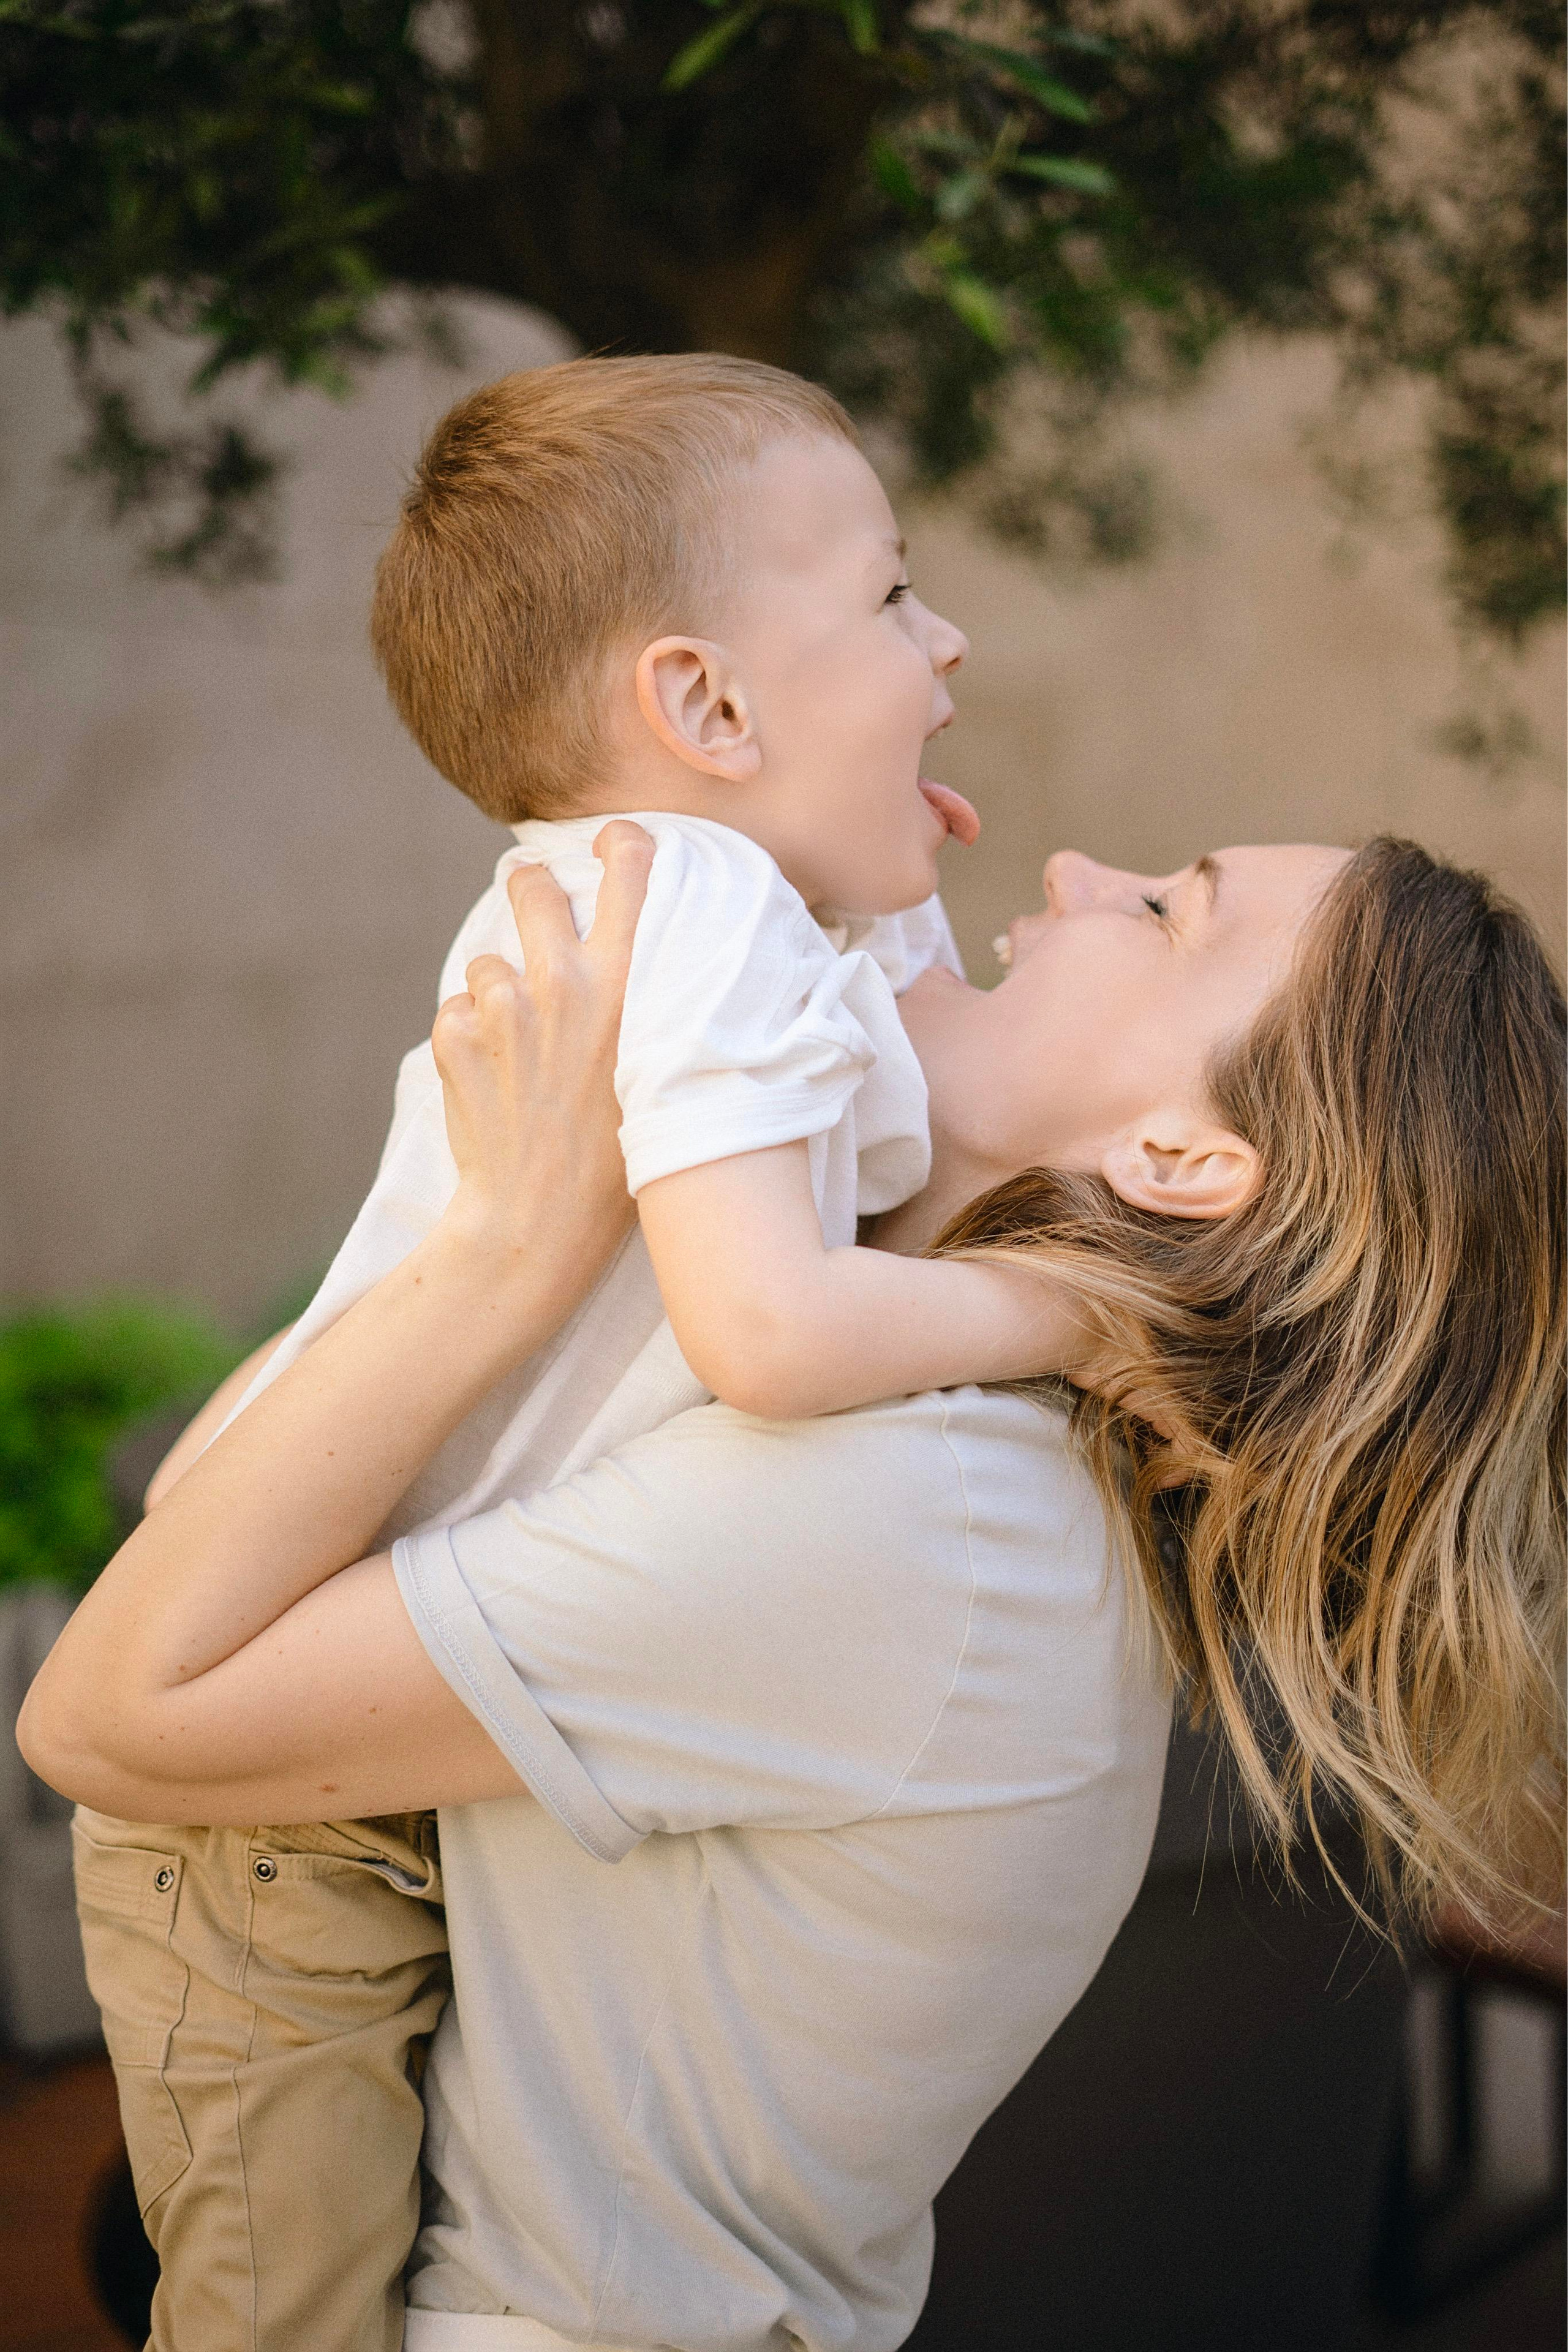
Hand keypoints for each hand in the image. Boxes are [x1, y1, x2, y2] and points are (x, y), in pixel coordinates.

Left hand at [432, 820, 653, 1282]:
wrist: (541, 1221)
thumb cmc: (618, 1159)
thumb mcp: (662, 1071)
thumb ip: (651, 1007)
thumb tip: (642, 958)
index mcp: (630, 984)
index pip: (630, 871)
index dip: (619, 845)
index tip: (611, 843)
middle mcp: (565, 982)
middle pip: (534, 888)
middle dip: (530, 890)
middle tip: (533, 900)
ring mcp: (504, 1009)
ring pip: (488, 962)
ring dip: (497, 992)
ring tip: (520, 1046)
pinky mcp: (454, 1038)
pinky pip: (456, 1012)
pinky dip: (468, 1038)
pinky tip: (493, 1081)